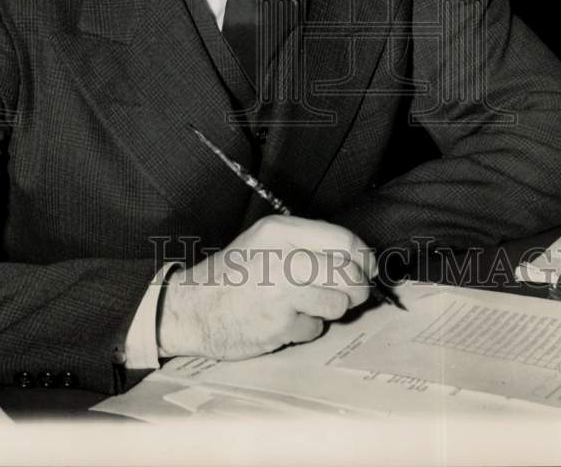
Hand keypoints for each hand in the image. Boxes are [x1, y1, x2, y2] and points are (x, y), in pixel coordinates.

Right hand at [156, 215, 375, 360]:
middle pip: (348, 274)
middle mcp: (283, 258)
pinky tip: (286, 320)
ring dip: (330, 309)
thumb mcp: (266, 241)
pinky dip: (307, 328)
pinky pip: (315, 328)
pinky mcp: (279, 326)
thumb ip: (306, 244)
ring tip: (307, 304)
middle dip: (358, 288)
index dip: (363, 257)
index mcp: (280, 231)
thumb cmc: (235, 274)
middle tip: (352, 293)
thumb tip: (357, 258)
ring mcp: (281, 294)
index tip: (367, 267)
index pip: (343, 240)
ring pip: (338, 303)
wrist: (194, 308)